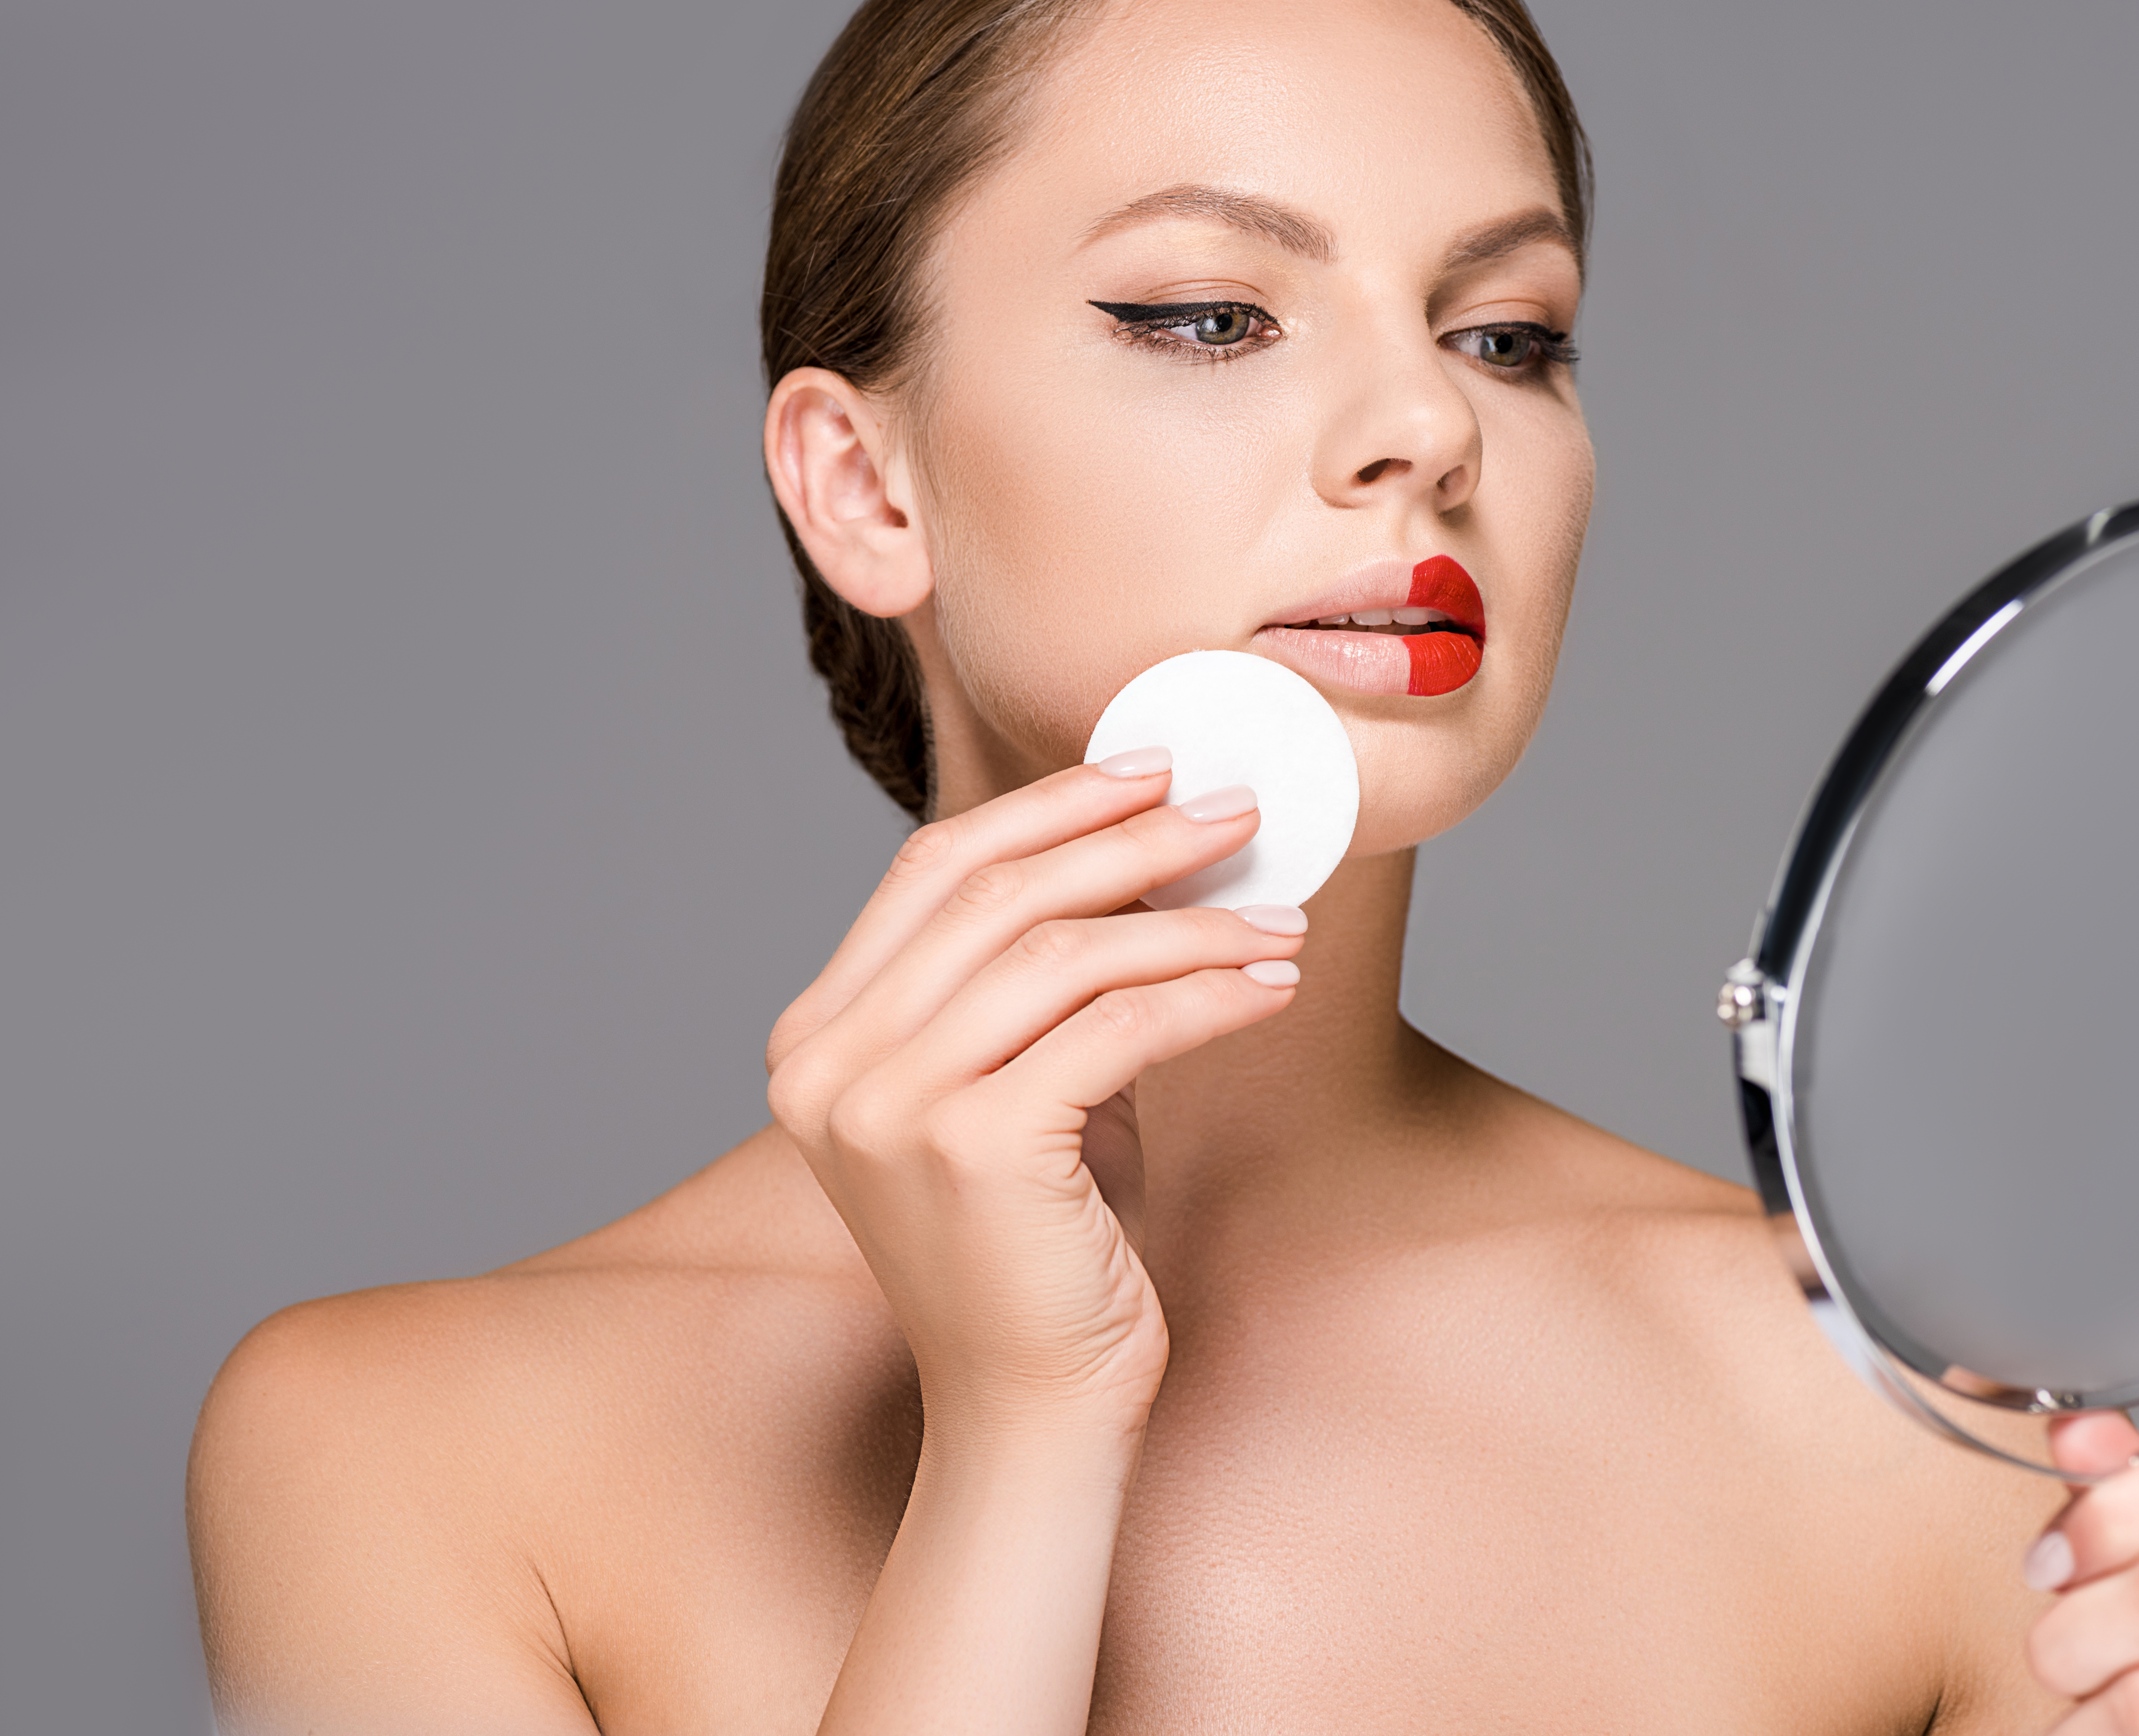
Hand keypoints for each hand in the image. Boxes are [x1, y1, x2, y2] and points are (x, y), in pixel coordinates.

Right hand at [764, 753, 1304, 1446]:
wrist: (1025, 1408)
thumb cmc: (1032, 1250)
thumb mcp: (1008, 1090)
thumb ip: (1030, 985)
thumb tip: (1141, 858)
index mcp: (816, 1041)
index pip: (931, 871)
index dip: (1044, 807)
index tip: (1146, 773)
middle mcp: (831, 1067)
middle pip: (997, 894)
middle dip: (1131, 839)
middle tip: (1235, 816)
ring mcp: (891, 1108)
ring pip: (1065, 954)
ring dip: (1192, 924)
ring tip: (1280, 920)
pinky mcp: (974, 1148)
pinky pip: (1116, 1031)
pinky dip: (1206, 997)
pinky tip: (1269, 991)